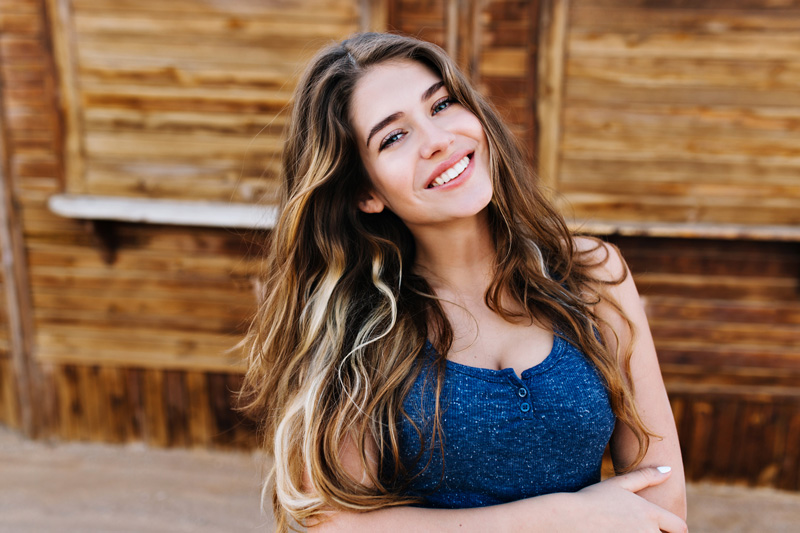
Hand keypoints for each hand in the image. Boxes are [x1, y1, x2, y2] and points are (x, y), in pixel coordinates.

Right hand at [569, 467, 686, 532]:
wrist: (568, 519)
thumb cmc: (592, 499)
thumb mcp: (619, 484)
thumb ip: (646, 476)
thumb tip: (668, 470)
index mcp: (649, 513)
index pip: (679, 527)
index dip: (675, 529)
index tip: (664, 529)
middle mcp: (647, 530)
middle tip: (639, 528)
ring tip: (628, 531)